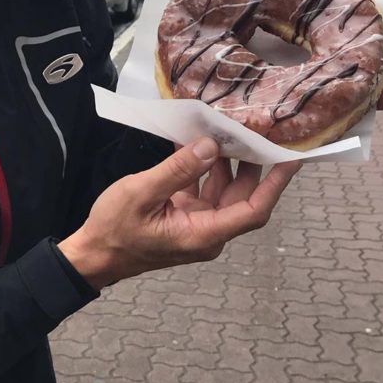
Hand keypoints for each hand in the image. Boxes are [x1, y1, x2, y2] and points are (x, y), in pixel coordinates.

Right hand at [58, 138, 299, 289]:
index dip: (274, 185)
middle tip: (253, 129)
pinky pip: (201, 188)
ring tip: (225, 128)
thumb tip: (211, 146)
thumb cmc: (115, 228)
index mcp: (203, 233)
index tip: (290, 159)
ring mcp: (195, 223)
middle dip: (250, 164)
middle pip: (241, 196)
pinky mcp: (182, 215)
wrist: (93, 254)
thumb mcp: (142, 194)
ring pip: (222, 189)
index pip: (253, 210)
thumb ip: (178, 170)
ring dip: (224, 161)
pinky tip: (196, 141)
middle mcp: (207, 230)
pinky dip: (201, 166)